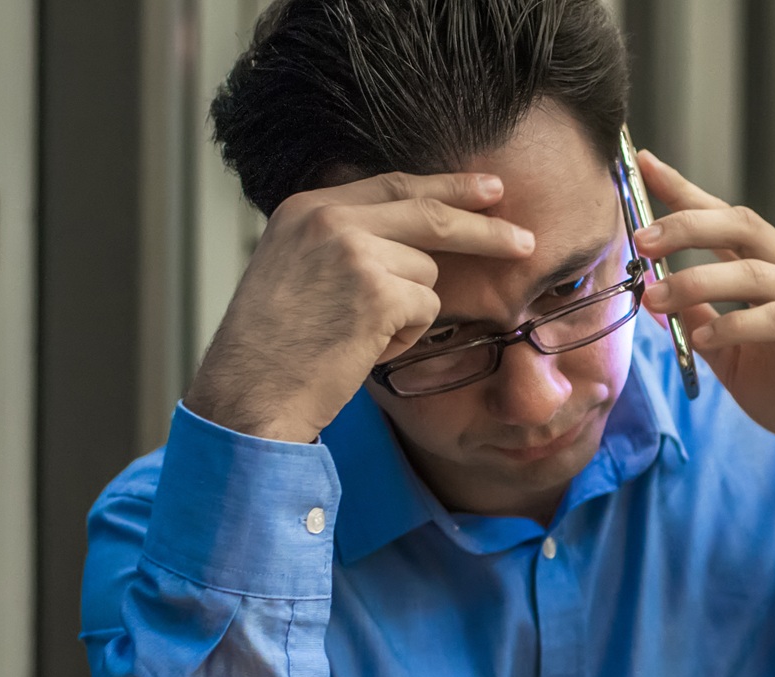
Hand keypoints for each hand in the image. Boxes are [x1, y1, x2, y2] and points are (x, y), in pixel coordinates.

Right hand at [185, 171, 535, 442]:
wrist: (248, 392)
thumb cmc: (275, 349)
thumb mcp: (297, 270)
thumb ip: (345, 243)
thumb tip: (416, 241)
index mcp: (307, 208)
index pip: (394, 185)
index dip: (447, 187)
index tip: (488, 188)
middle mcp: (328, 217)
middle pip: (430, 212)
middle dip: (485, 227)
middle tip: (525, 240)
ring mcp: (352, 249)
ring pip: (427, 274)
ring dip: (410, 312)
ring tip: (359, 335)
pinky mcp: (376, 289)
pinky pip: (426, 309)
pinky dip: (406, 337)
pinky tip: (364, 349)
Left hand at [634, 151, 774, 466]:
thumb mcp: (733, 357)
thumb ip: (701, 322)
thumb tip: (654, 294)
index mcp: (773, 271)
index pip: (726, 218)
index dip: (686, 191)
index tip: (645, 164)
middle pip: (742, 226)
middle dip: (687, 226)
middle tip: (641, 241)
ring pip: (754, 272)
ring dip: (697, 280)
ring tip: (654, 297)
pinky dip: (736, 324)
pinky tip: (704, 338)